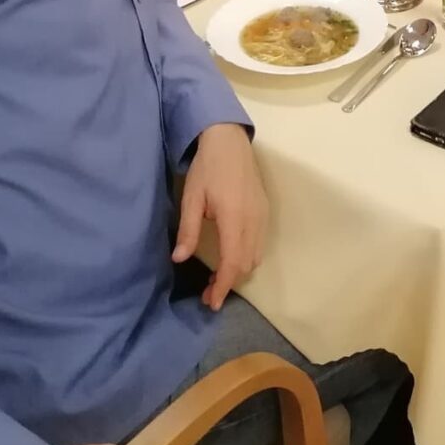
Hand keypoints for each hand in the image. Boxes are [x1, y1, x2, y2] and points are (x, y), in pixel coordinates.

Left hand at [172, 123, 267, 311]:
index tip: (212, 303)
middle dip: (229, 282)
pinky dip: (246, 257)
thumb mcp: (192, 197)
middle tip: (207, 291)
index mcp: (234, 217)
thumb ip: (188, 230)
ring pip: (256, 256)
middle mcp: (253, 220)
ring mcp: (262, 216)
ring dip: (238, 271)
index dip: (223, 286)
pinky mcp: (265, 211)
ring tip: (217, 276)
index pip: (232, 262)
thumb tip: (179, 259)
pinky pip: (260, 244)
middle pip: (246, 264)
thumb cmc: (208, 167)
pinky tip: (230, 255)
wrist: (230, 141)